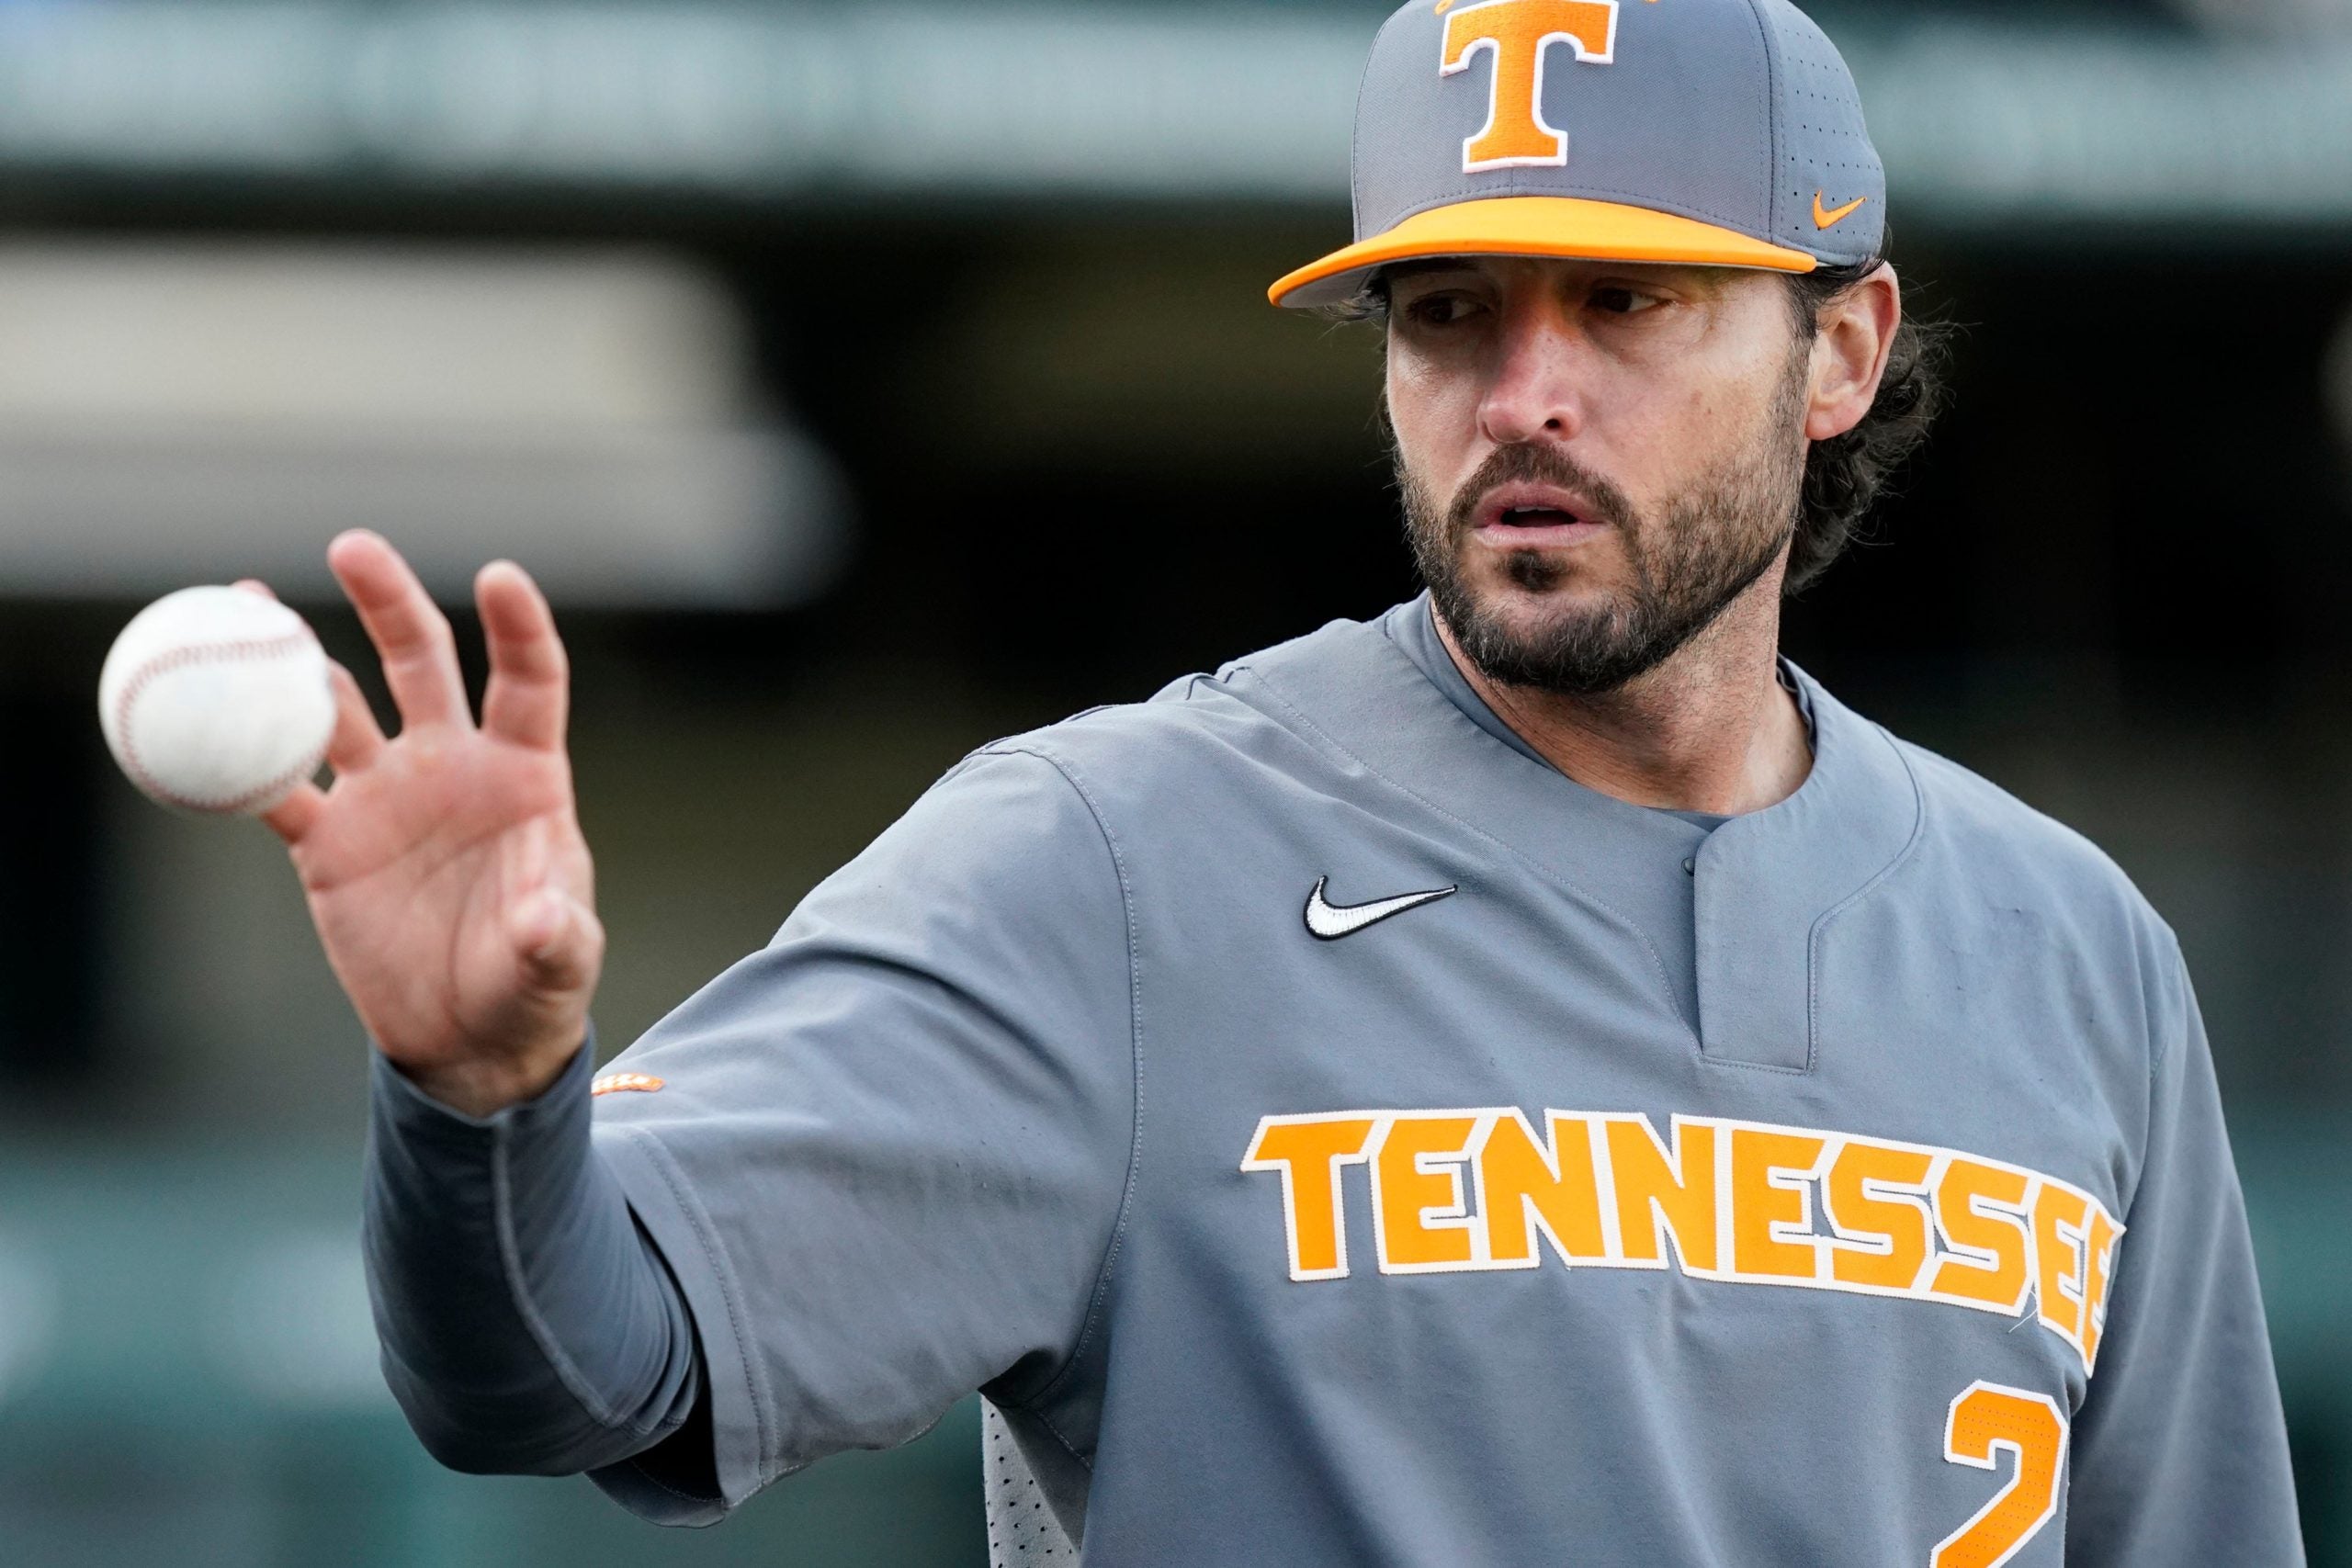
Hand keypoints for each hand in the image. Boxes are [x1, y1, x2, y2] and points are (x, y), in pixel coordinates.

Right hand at [264, 531, 603, 1116]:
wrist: (467, 1039)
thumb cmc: (533, 988)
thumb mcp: (557, 966)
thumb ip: (556, 936)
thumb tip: (546, 917)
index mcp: (525, 776)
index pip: (527, 683)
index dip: (518, 628)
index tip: (499, 576)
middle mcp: (451, 767)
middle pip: (419, 663)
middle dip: (388, 601)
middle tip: (352, 546)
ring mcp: (384, 797)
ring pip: (336, 705)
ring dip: (294, 659)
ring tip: (248, 603)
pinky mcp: (327, 843)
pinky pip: (271, 787)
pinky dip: (233, 755)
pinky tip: (191, 705)